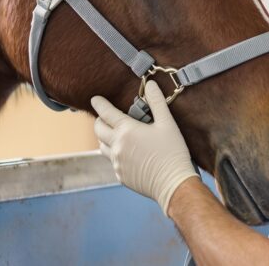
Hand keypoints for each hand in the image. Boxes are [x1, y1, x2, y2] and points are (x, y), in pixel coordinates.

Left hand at [91, 80, 198, 215]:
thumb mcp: (168, 123)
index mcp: (127, 130)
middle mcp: (117, 146)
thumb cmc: (173, 152)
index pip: (106, 113)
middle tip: (105, 117)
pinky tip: (127, 153)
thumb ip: (157, 102)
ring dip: (104, 138)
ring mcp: (117, 162)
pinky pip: (112, 161)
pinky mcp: (121, 175)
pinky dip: (115, 153)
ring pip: (102, 146)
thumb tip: (150, 84)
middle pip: (98, 129)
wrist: (173, 184)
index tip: (95, 98)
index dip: (99, 103)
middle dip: (99, 120)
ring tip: (114, 134)